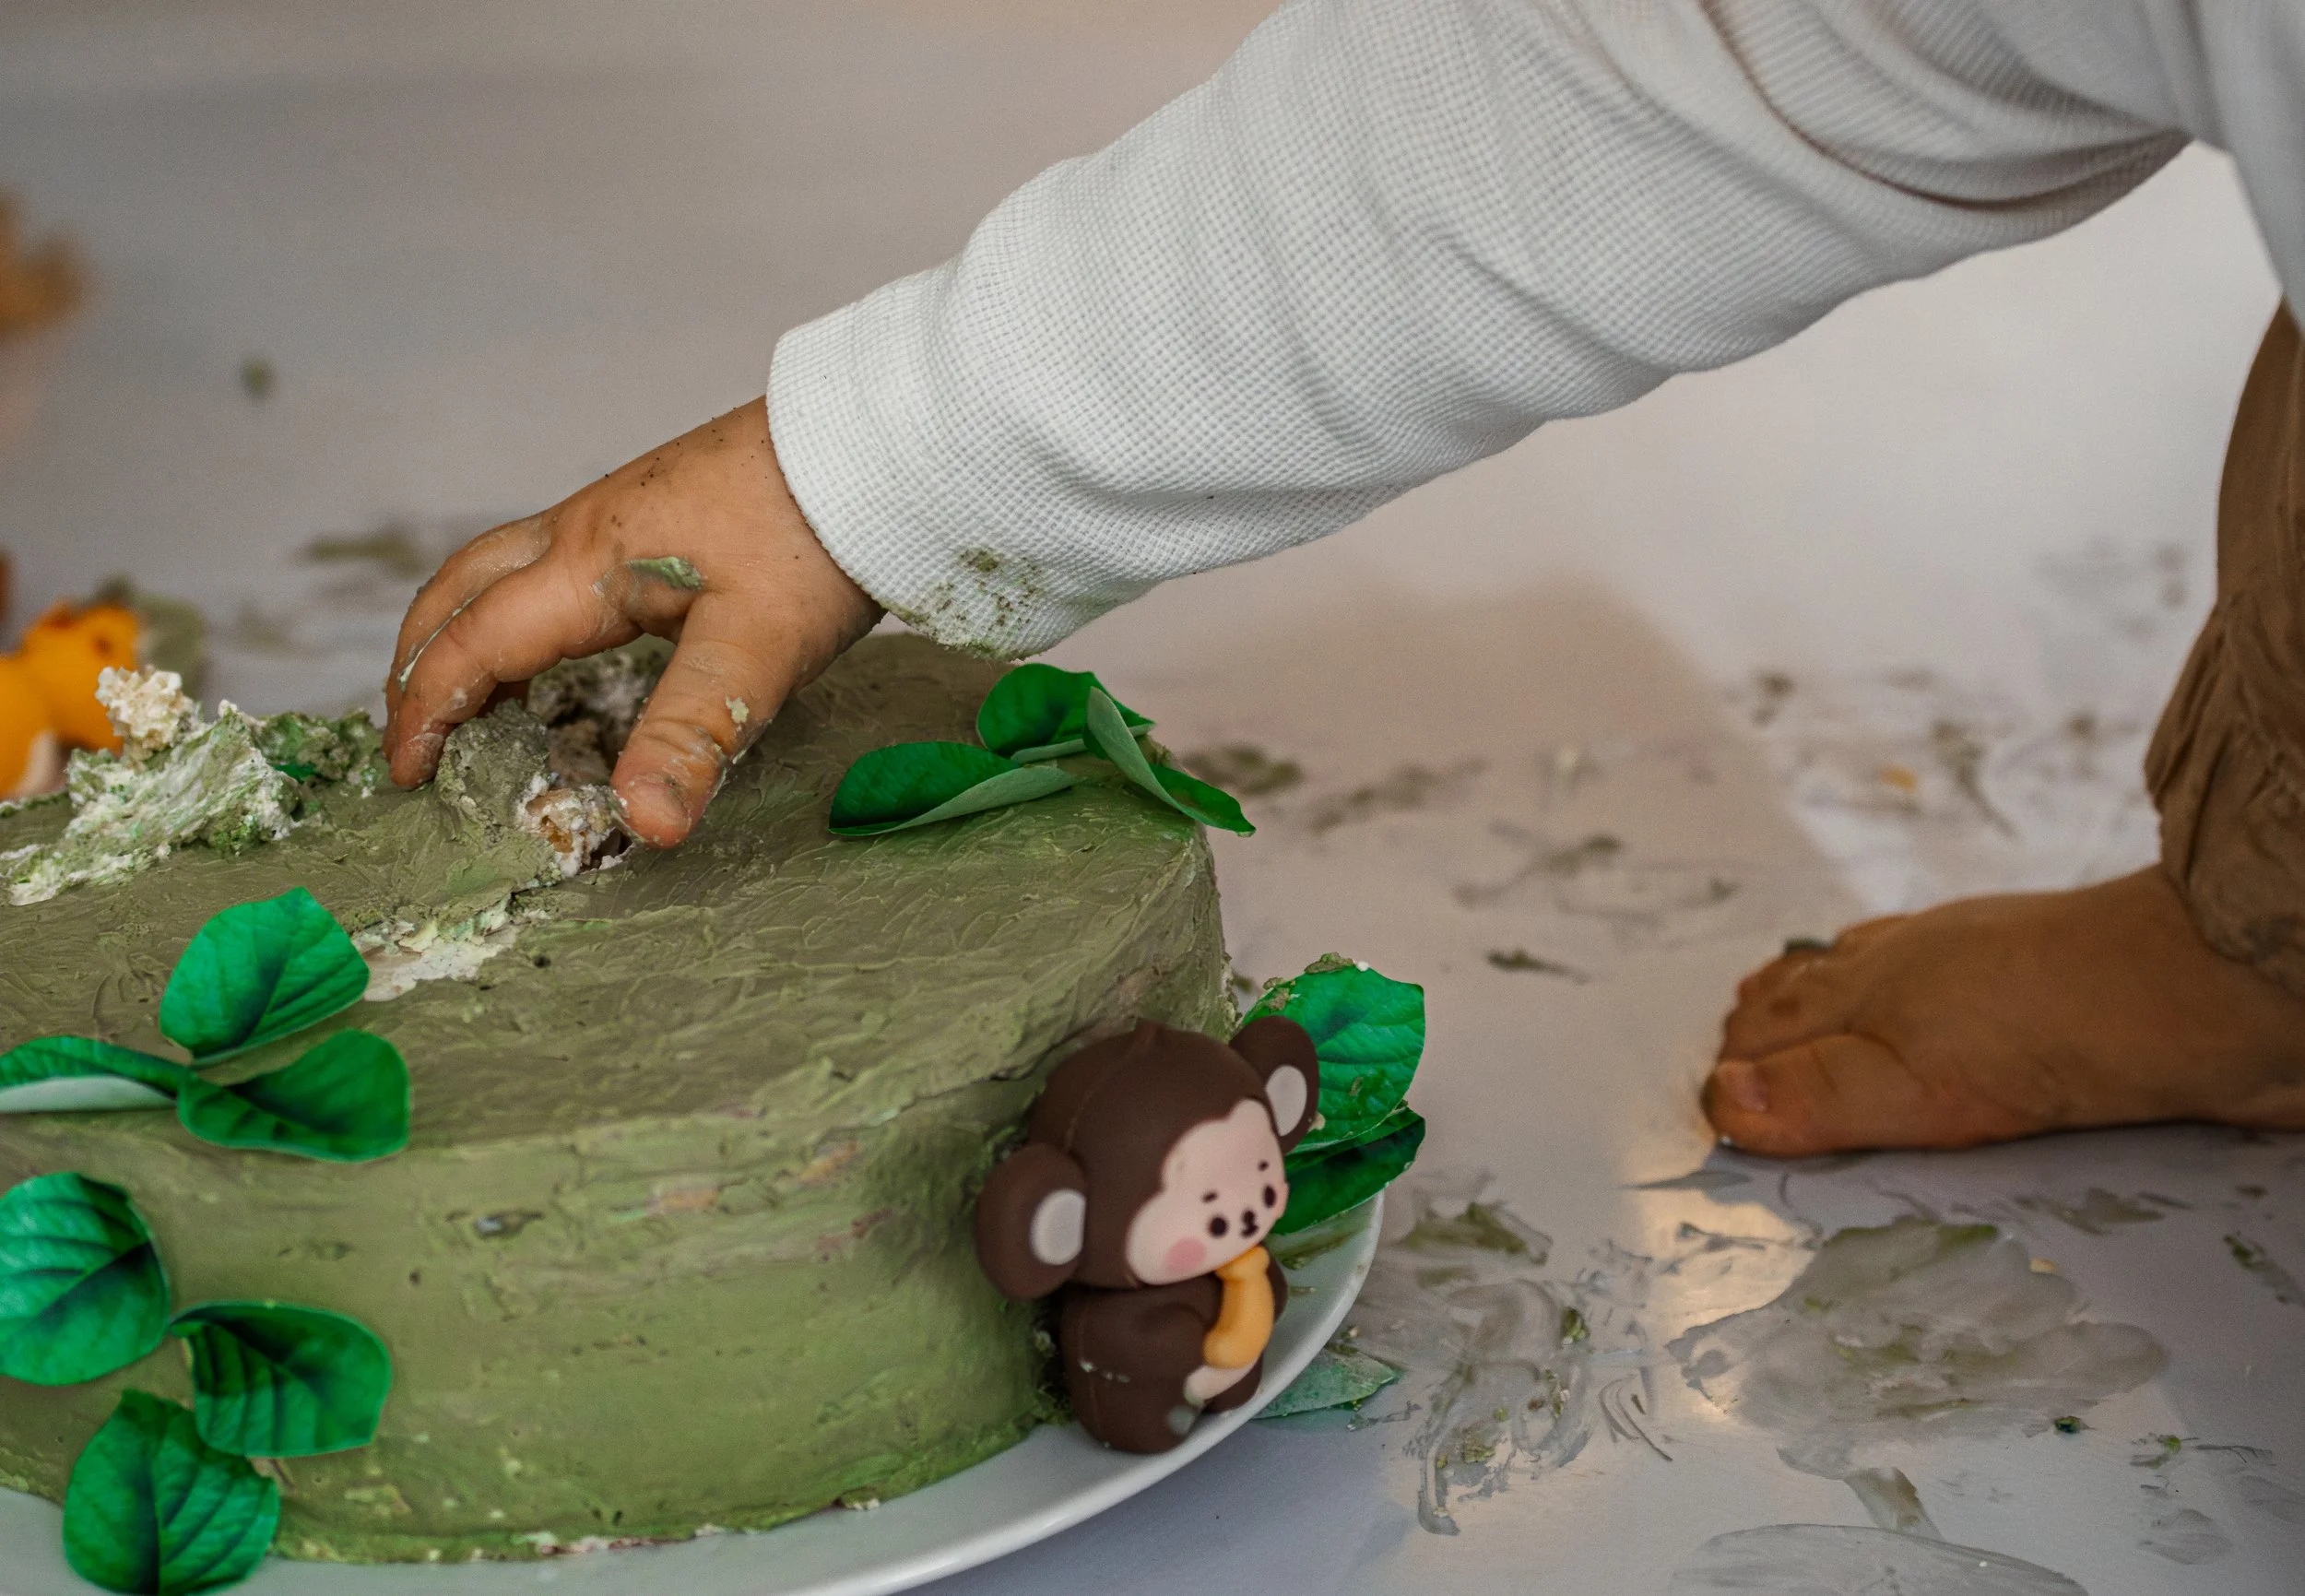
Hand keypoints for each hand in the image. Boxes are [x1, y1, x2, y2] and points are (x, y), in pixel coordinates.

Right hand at [383, 398, 880, 845]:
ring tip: (465, 695)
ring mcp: (619, 510)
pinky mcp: (658, 508)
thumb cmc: (817, 536)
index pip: (472, 643)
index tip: (407, 775)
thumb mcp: (755, 650)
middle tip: (409, 732)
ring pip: (501, 569)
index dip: (428, 712)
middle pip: (461, 590)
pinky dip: (520, 607)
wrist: (880, 441)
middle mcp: (583, 529)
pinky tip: (562, 644)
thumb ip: (692, 737)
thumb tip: (642, 827)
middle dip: (419, 661)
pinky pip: (550, 560)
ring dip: (463, 628)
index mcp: (587, 562)